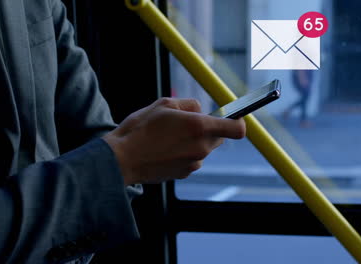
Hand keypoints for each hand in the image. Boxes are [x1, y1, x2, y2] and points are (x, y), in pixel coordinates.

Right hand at [103, 98, 245, 184]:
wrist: (122, 160)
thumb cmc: (140, 129)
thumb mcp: (163, 104)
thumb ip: (189, 104)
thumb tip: (201, 109)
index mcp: (199, 127)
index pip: (236, 128)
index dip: (238, 122)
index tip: (234, 117)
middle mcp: (200, 147)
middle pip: (219, 138)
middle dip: (209, 129)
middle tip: (187, 124)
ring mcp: (193, 163)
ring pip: (203, 149)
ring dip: (193, 142)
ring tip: (168, 138)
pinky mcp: (184, 174)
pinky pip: (191, 160)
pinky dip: (183, 154)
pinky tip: (164, 150)